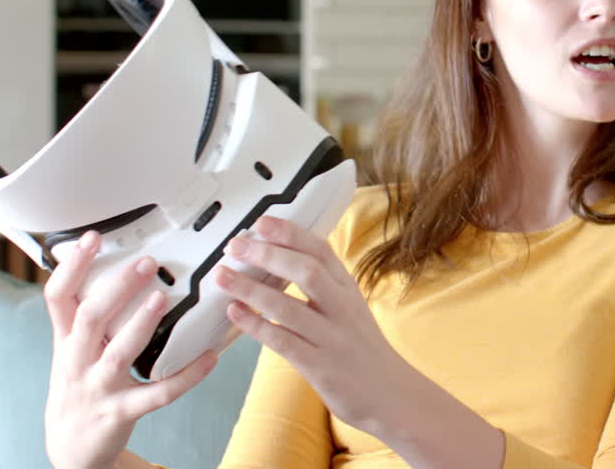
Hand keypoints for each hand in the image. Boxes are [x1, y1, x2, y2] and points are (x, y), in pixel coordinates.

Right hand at [43, 231, 217, 468]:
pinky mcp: (122, 412)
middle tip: (147, 262)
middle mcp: (76, 360)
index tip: (94, 237)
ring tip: (162, 299)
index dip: (72, 266)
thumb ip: (84, 312)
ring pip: (119, 353)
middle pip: (90, 318)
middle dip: (117, 288)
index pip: (58, 297)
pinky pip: (158, 393)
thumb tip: (106, 263)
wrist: (72, 446)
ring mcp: (99, 387)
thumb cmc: (79, 383)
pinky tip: (210, 358)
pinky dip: (186, 376)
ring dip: (141, 324)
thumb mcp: (71, 347)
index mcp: (66, 338)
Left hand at [214, 216, 405, 429]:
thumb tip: (284, 259)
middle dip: (268, 254)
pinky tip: (235, 313)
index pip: (322, 251)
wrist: (391, 393)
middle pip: (306, 271)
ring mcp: (331, 338)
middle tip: (236, 245)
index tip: (263, 221)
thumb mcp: (350, 308)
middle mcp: (342, 309)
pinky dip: (256, 325)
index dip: (291, 234)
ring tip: (222, 276)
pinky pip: (282, 341)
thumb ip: (324, 286)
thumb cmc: (362, 349)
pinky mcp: (320, 366)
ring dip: (250, 289)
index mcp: (348, 290)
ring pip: (287, 306)